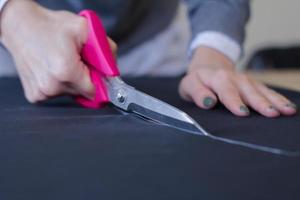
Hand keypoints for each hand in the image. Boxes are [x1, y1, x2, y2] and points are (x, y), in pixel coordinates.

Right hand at [0, 0, 116, 102]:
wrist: (19, 26)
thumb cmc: (49, 26)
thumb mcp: (84, 28)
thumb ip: (106, 48)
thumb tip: (113, 69)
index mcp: (66, 71)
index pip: (96, 91)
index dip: (99, 81)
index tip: (96, 72)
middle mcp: (53, 86)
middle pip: (83, 93)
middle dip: (85, 79)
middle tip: (77, 61)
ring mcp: (42, 93)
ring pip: (70, 94)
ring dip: (72, 82)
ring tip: (62, 62)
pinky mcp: (35, 95)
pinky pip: (56, 94)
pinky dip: (59, 84)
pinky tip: (52, 69)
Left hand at [179, 47, 296, 116]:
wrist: (208, 68)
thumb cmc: (198, 81)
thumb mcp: (189, 86)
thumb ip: (197, 93)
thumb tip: (208, 102)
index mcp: (216, 78)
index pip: (226, 91)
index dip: (234, 101)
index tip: (242, 112)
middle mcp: (234, 78)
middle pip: (248, 91)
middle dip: (260, 102)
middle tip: (271, 113)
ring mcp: (246, 81)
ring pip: (262, 91)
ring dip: (274, 101)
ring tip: (287, 111)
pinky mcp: (254, 85)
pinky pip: (268, 91)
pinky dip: (279, 99)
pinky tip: (289, 107)